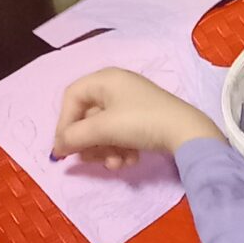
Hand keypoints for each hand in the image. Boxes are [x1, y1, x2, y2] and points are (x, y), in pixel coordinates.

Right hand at [53, 67, 220, 167]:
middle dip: (89, 142)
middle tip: (90, 159)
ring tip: (115, 163)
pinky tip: (130, 160)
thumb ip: (74, 137)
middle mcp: (117, 86)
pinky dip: (121, 149)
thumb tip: (57, 148)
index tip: (63, 148)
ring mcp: (132, 103)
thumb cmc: (140, 122)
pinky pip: (121, 134)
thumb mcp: (103, 129)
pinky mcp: (144, 119)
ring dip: (105, 150)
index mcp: (105, 79)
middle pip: (88, 116)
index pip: (72, 97)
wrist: (186, 133)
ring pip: (104, 129)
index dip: (64, 123)